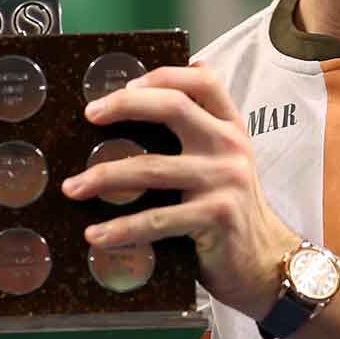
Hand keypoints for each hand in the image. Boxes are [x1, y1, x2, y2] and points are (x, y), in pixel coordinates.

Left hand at [62, 65, 299, 318]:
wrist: (266, 262)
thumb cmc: (232, 211)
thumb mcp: (223, 164)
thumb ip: (197, 135)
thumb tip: (142, 102)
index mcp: (231, 128)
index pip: (203, 82)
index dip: (163, 76)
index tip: (126, 84)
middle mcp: (230, 146)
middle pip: (173, 107)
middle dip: (125, 106)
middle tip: (90, 115)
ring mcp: (224, 180)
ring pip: (151, 168)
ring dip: (104, 177)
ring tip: (73, 187)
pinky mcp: (215, 216)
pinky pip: (156, 219)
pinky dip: (121, 228)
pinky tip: (96, 234)